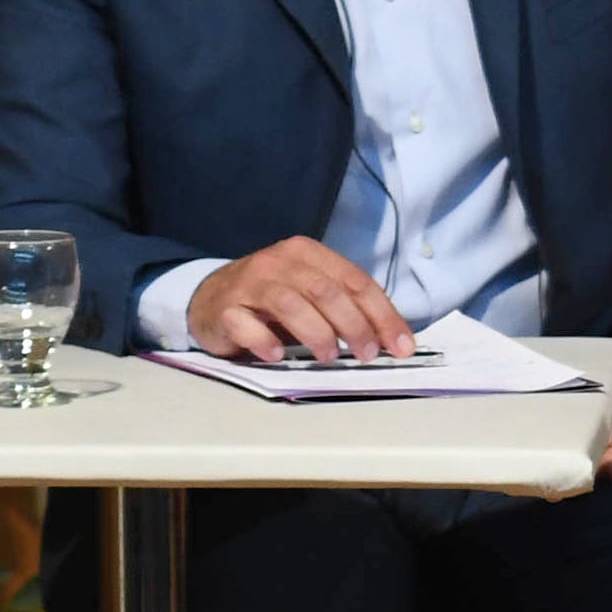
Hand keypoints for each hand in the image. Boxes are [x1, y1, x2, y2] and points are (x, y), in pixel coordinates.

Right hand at [189, 238, 413, 362]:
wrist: (209, 300)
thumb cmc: (272, 302)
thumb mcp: (313, 295)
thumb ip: (348, 308)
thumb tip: (394, 339)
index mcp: (308, 254)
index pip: (356, 281)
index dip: (383, 315)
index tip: (402, 347)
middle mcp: (278, 262)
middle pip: (326, 292)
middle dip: (355, 326)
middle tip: (367, 354)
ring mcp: (248, 283)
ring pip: (291, 305)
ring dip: (317, 335)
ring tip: (328, 357)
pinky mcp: (224, 308)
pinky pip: (246, 324)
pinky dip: (265, 341)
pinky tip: (277, 355)